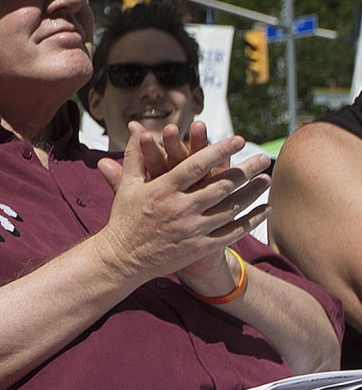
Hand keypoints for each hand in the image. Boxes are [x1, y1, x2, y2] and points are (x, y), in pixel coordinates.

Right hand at [95, 121, 269, 284]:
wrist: (122, 260)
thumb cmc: (124, 219)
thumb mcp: (127, 187)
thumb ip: (135, 157)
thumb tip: (136, 130)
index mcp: (162, 190)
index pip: (196, 165)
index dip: (219, 150)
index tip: (238, 139)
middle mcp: (180, 208)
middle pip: (221, 184)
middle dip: (246, 169)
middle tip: (262, 158)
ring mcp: (192, 229)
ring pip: (231, 207)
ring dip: (252, 192)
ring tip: (266, 179)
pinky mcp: (200, 247)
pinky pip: (233, 231)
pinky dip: (252, 220)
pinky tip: (265, 209)